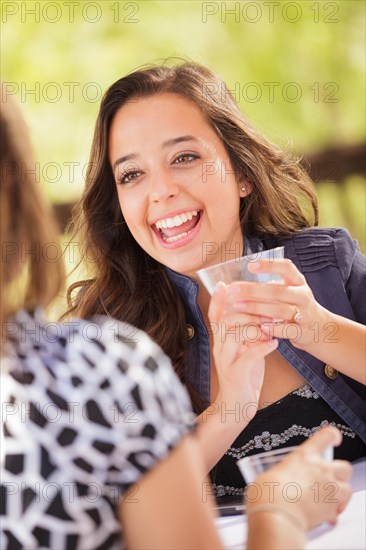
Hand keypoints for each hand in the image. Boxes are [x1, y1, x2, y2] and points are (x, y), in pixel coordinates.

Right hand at [208, 282, 277, 418]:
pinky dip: (262, 348)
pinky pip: (248, 356)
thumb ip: (246, 331)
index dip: (217, 299)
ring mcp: (226, 361)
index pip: (214, 315)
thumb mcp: (243, 348)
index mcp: (220, 340)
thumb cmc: (244, 375)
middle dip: (244, 309)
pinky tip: (274, 343)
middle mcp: (220, 348)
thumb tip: (258, 311)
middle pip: (224, 320)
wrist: (237, 407)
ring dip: (254, 327)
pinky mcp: (236, 374)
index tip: (224, 283)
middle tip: (264, 307)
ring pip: (234, 334)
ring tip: (270, 326)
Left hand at [228, 258, 332, 351]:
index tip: (250, 265)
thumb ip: (269, 286)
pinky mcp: (302, 330)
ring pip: (280, 309)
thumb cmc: (296, 306)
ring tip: (238, 307)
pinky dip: (274, 329)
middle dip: (253, 290)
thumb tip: (238, 284)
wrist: (319, 328)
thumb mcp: (289, 290)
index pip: (286, 268)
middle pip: (278, 290)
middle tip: (233, 290)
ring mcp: (304, 313)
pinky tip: (260, 327)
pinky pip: (287, 329)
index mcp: (298, 281)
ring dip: (257, 308)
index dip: (269, 265)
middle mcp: (302, 295)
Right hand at [245, 426, 351, 530]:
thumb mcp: (270, 474)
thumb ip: (283, 473)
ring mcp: (329, 489)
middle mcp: (321, 469)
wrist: (277, 517)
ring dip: (339, 494)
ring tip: (327, 500)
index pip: (327, 436)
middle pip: (344, 466)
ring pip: (347, 489)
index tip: (334, 438)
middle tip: (328, 479)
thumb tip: (279, 480)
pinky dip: (334, 512)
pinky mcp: (332, 509)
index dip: (333, 436)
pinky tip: (323, 516)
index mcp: (304, 456)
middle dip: (339, 473)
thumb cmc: (269, 495)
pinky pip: (339, 510)